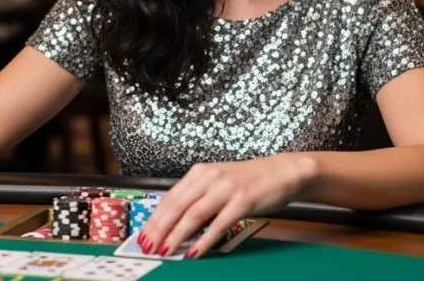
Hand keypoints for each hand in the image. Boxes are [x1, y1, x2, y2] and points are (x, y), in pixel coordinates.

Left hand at [138, 154, 316, 257]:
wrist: (281, 171)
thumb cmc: (248, 180)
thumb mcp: (217, 182)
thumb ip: (197, 198)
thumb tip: (174, 222)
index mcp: (199, 172)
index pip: (169, 197)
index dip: (154, 218)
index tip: (143, 235)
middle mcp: (209, 177)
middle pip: (177, 206)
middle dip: (159, 228)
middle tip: (148, 247)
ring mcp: (226, 188)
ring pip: (193, 214)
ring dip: (177, 234)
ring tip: (165, 250)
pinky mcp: (243, 200)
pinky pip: (219, 223)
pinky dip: (205, 239)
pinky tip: (195, 251)